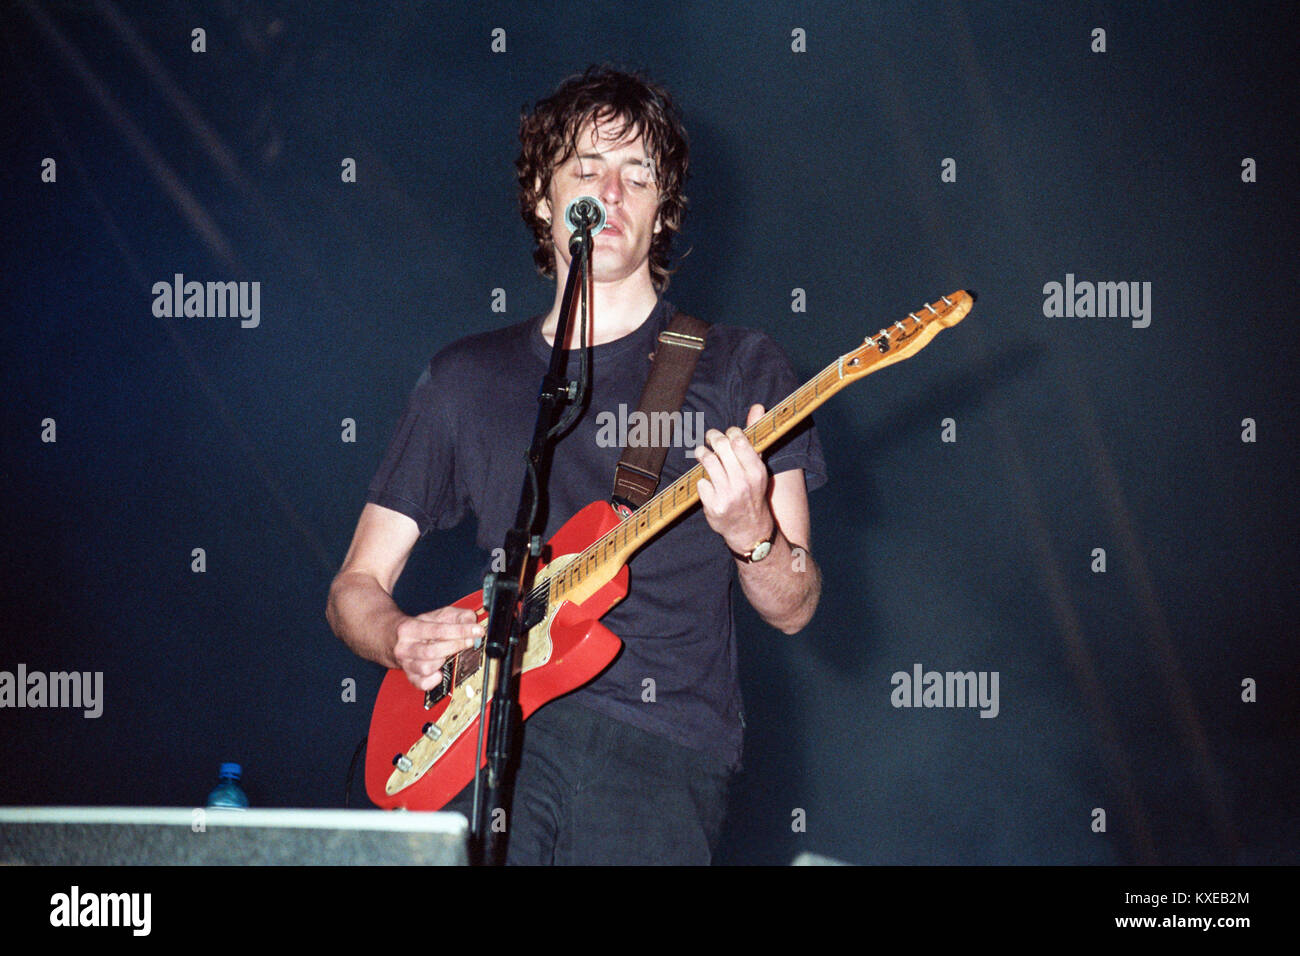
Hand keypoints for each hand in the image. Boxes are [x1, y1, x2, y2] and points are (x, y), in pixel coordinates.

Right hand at [393, 606, 483, 690]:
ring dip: (444, 661)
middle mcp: (405, 647)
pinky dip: (434, 680)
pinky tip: (440, 672)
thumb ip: (457, 615)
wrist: (393, 638)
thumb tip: (472, 621)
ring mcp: (406, 664)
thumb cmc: (419, 627)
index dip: (461, 631)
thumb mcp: (438, 615)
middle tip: (470, 641)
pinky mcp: (410, 677)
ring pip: (427, 668)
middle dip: (455, 646)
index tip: (477, 631)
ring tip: (449, 654)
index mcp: (409, 628)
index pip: (438, 630)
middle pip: (432, 651)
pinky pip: (423, 683)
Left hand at [694, 404, 774, 553]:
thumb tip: (758, 407)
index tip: (726, 435)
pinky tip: (708, 484)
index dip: (729, 433)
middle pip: (721, 446)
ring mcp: (727, 495)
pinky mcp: (713, 506)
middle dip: (712, 438)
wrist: (751, 532)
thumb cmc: (753, 493)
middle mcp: (743, 482)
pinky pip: (701, 483)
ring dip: (702, 454)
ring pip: (707, 461)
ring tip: (702, 453)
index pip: (738, 439)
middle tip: (711, 439)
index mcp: (756, 470)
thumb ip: (755, 437)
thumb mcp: (758, 467)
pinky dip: (702, 481)